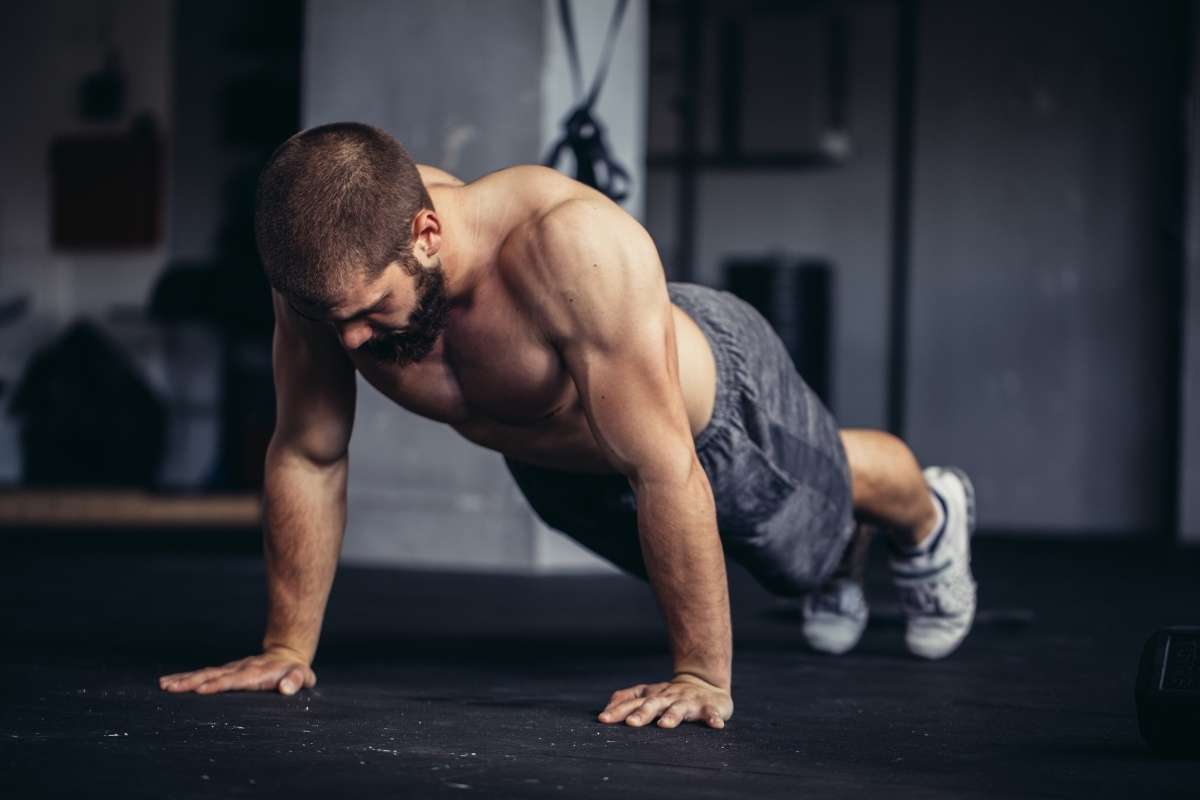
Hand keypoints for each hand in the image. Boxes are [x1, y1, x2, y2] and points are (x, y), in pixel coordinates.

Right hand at [158, 646, 315, 695]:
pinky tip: (169, 682)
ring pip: (204, 673)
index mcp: (255, 674)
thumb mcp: (302, 676)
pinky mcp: (225, 672)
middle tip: (171, 687)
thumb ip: (295, 680)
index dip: (219, 684)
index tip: (201, 689)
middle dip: (191, 682)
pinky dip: (186, 678)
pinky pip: (203, 674)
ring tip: (164, 685)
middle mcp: (239, 670)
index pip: (234, 680)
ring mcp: (231, 670)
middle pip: (213, 675)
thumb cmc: (294, 671)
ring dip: (184, 679)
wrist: (287, 654)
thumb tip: (287, 688)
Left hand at [598, 674, 732, 728]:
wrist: (705, 683)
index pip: (633, 703)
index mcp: (653, 696)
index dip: (618, 711)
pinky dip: (713, 718)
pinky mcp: (708, 706)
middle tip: (631, 723)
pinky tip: (716, 725)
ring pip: (679, 709)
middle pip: (653, 704)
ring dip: (673, 716)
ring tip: (665, 725)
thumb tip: (607, 706)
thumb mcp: (649, 693)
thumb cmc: (672, 694)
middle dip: (642, 713)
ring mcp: (689, 701)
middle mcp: (669, 698)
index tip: (603, 719)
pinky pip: (711, 712)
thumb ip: (628, 698)